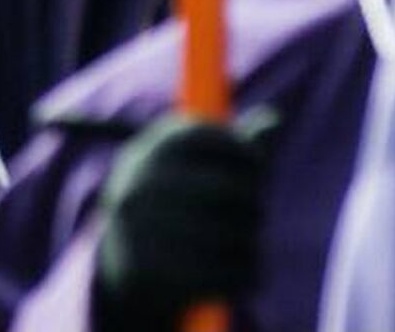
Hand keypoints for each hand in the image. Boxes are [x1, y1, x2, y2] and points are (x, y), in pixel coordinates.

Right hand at [91, 112, 277, 331]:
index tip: (255, 165)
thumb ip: (230, 148)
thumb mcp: (187, 171)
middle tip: (252, 214)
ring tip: (241, 245)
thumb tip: (275, 119)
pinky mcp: (155, 273)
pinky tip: (236, 273)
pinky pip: (229, 273)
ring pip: (236, 235)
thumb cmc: (171, 209)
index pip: (208, 136)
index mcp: (144, 153)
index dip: (243, 150)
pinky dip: (245, 275)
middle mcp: (137, 186)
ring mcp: (141, 230)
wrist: (119, 271)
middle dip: (253, 203)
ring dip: (251, 243)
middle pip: (230, 188)